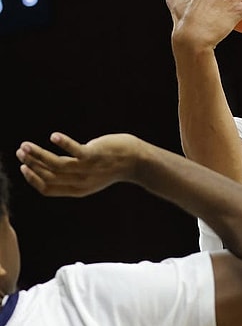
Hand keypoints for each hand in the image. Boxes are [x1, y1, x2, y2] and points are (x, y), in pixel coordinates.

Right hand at [16, 132, 144, 197]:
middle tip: (20, 151)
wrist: (137, 160)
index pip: (48, 189)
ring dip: (39, 155)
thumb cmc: (110, 164)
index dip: (33, 179)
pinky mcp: (96, 155)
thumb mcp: (89, 174)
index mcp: (78, 189)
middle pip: (49, 176)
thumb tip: (49, 165)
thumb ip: (72, 173)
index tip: (22, 166)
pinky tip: (54, 136)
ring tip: (26, 145)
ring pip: (57, 165)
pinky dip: (64, 144)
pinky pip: (76, 151)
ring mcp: (89, 169)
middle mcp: (82, 182)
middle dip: (31, 164)